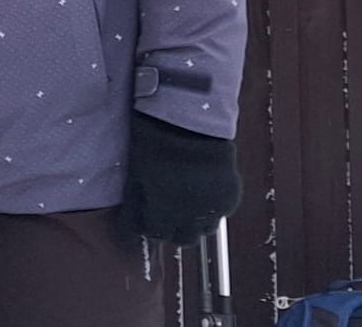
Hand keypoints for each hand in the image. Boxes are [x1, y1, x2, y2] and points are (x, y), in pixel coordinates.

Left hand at [122, 113, 239, 243]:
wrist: (191, 121)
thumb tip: (131, 226)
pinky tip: (205, 189)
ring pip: (205, 230)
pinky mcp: (230, 197)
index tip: (150, 216)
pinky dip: (213, 207)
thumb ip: (135, 204)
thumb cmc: (156, 142)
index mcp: (164, 213)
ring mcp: (214, 209)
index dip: (151, 226)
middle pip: (184, 240)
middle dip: (174, 229)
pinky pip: (221, 213)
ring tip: (188, 201)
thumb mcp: (137, 173)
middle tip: (169, 211)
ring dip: (196, 222)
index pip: (157, 236)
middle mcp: (191, 218)